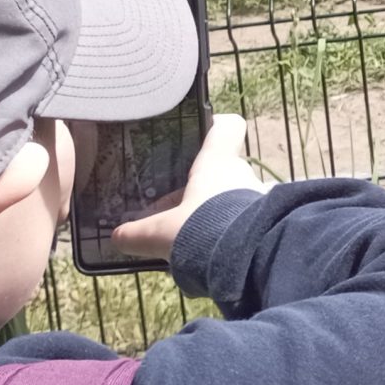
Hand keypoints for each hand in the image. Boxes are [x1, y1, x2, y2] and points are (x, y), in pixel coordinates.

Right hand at [110, 113, 273, 261]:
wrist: (247, 258)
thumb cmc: (201, 229)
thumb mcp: (160, 233)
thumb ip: (137, 234)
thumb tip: (117, 237)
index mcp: (217, 162)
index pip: (227, 126)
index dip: (216, 127)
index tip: (202, 136)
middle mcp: (242, 173)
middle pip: (222, 170)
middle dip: (202, 188)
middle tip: (177, 209)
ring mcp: (259, 196)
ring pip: (234, 196)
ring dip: (216, 211)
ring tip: (192, 234)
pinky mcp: (268, 220)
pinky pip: (246, 219)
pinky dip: (231, 230)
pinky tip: (213, 250)